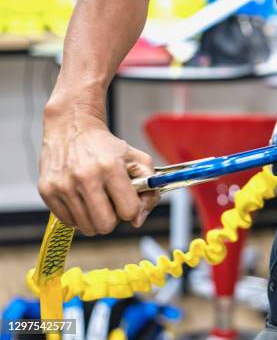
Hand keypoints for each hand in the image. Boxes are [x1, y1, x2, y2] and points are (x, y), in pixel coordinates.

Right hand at [38, 103, 159, 234]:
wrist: (72, 128)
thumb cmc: (109, 148)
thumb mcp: (138, 160)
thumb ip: (150, 190)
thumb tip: (138, 221)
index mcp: (111, 167)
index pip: (129, 210)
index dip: (132, 209)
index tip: (127, 199)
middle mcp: (85, 176)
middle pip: (106, 225)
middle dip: (113, 219)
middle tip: (111, 203)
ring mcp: (63, 185)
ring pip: (87, 228)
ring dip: (95, 218)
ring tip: (96, 199)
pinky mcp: (47, 190)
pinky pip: (68, 222)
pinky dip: (78, 216)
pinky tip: (81, 198)